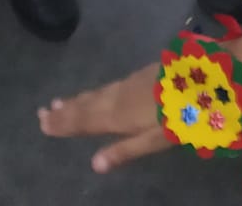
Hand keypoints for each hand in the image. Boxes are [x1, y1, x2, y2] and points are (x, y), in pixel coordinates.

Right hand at [38, 64, 171, 172]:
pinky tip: (93, 94)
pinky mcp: (138, 76)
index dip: (63, 124)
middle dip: (63, 112)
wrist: (199, 79)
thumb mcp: (153, 140)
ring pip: (95, 95)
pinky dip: (92, 92)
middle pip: (85, 106)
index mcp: (116, 117)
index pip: (83, 122)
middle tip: (42, 113)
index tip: (43, 123)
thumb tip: (94, 164)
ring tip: (58, 103)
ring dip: (75, 101)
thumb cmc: (177, 117)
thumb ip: (124, 150)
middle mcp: (116, 99)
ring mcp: (127, 85)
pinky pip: (105, 87)